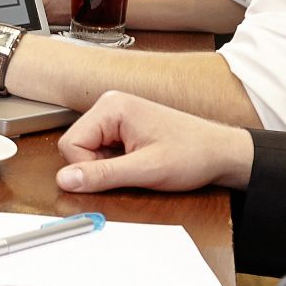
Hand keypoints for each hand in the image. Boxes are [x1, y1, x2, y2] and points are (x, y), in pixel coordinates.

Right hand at [56, 90, 253, 193]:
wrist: (221, 153)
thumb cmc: (193, 154)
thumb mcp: (146, 170)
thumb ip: (102, 175)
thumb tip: (64, 180)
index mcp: (112, 107)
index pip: (70, 144)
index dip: (87, 168)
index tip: (116, 175)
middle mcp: (110, 106)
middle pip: (76, 146)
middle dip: (97, 166)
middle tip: (131, 170)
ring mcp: (116, 115)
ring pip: (88, 150)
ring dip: (108, 166)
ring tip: (138, 165)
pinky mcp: (123, 127)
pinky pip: (102, 150)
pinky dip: (116, 163)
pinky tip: (138, 162)